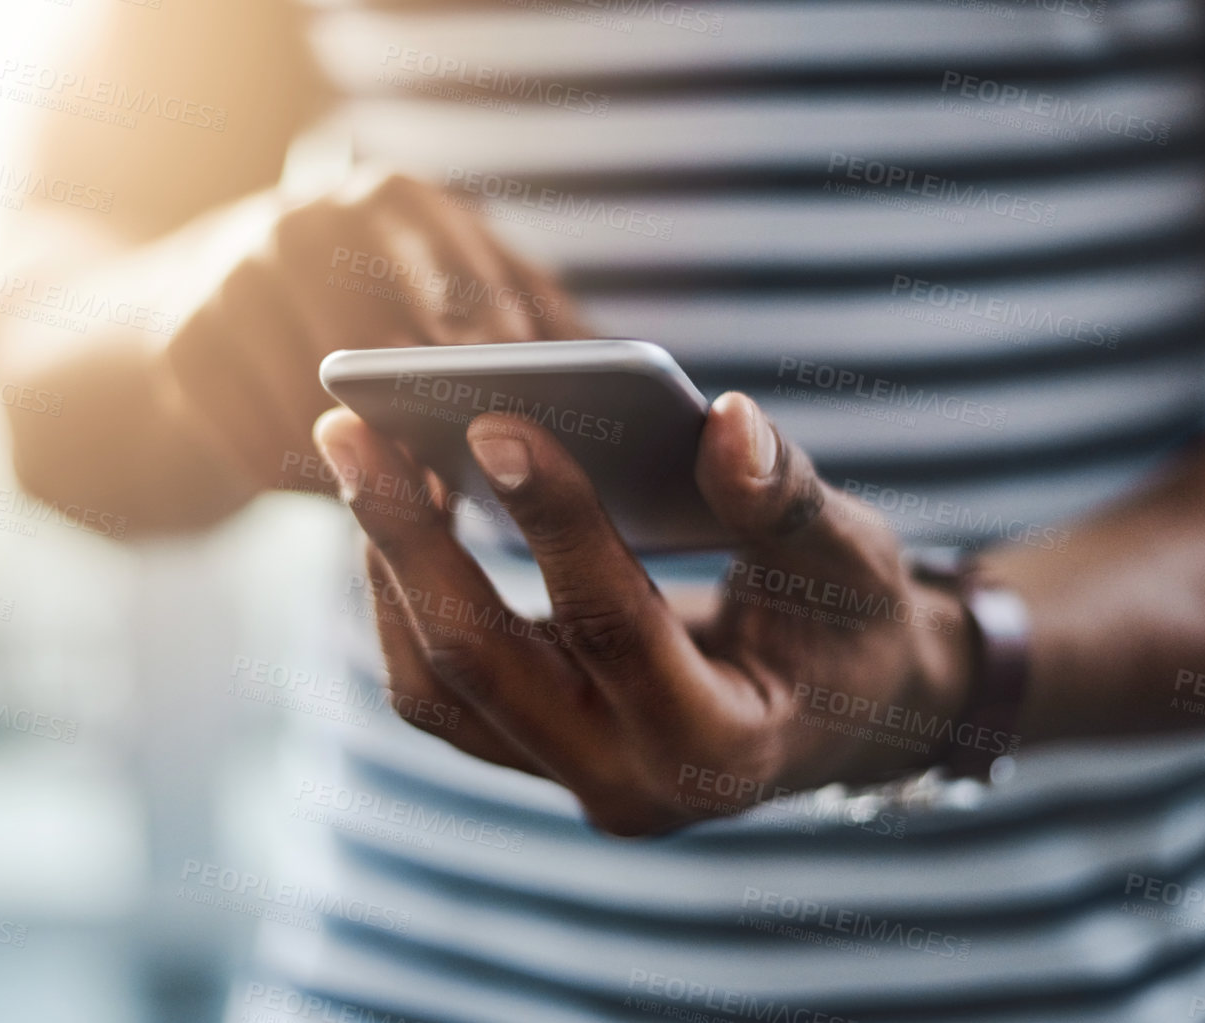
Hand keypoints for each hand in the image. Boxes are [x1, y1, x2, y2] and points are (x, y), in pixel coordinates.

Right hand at [164, 169, 584, 495]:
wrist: (200, 313)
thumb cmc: (371, 313)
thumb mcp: (444, 290)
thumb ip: (535, 328)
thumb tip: (634, 393)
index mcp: (393, 200)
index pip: (462, 280)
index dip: (504, 352)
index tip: (547, 410)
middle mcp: (304, 223)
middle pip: (387, 344)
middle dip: (434, 419)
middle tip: (485, 485)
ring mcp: (231, 283)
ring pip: (322, 409)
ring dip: (373, 469)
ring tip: (427, 510)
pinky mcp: (178, 351)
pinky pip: (258, 447)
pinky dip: (304, 486)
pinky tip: (339, 501)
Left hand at [313, 392, 972, 835]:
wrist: (843, 719)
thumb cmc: (853, 630)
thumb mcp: (852, 564)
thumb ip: (788, 500)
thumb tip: (726, 419)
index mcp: (719, 746)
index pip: (615, 628)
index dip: (557, 524)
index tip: (496, 420)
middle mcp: (626, 786)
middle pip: (483, 667)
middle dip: (412, 540)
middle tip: (351, 427)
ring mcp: (567, 778)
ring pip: (437, 686)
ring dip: (388, 565)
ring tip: (362, 451)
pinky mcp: (530, 753)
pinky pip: (436, 686)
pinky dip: (402, 594)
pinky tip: (398, 502)